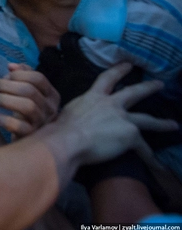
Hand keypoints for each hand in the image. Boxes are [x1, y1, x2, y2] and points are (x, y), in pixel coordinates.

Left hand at [0, 63, 60, 137]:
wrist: (32, 142)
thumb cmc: (27, 113)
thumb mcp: (29, 94)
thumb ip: (22, 77)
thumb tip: (11, 66)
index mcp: (51, 95)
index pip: (38, 78)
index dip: (19, 74)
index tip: (4, 75)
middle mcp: (50, 108)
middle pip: (29, 91)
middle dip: (6, 85)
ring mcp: (43, 123)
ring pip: (27, 106)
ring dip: (4, 99)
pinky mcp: (32, 136)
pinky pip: (20, 127)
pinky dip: (5, 120)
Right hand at [49, 63, 177, 165]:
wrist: (68, 140)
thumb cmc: (60, 127)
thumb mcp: (67, 112)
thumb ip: (76, 113)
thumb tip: (71, 119)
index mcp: (93, 97)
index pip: (107, 79)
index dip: (118, 71)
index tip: (128, 65)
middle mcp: (111, 104)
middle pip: (133, 93)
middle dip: (147, 88)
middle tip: (159, 84)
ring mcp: (123, 118)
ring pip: (146, 120)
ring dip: (161, 123)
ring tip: (173, 125)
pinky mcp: (130, 134)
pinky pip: (143, 148)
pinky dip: (149, 157)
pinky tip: (157, 164)